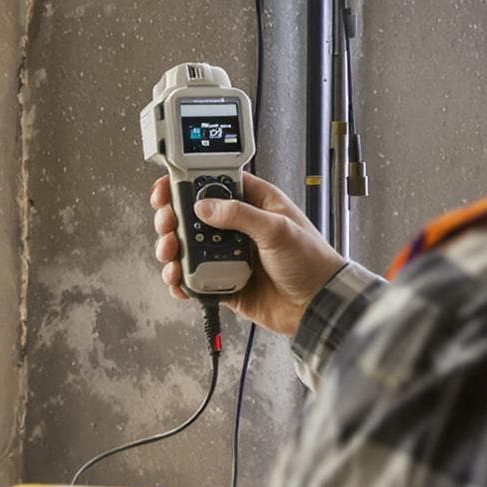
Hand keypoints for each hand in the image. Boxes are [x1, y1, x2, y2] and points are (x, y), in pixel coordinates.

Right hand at [151, 170, 347, 336]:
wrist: (318, 304)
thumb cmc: (312, 261)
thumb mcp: (278, 229)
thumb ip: (240, 214)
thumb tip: (205, 206)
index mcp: (255, 203)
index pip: (215, 183)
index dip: (189, 183)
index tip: (168, 188)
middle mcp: (239, 227)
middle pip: (194, 215)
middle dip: (174, 218)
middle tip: (167, 224)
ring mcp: (230, 254)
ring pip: (189, 246)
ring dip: (173, 249)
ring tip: (170, 254)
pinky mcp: (225, 281)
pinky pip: (196, 278)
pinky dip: (182, 279)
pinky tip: (179, 280)